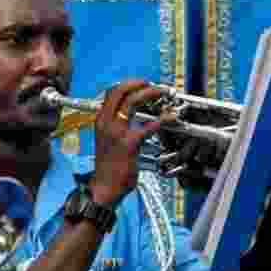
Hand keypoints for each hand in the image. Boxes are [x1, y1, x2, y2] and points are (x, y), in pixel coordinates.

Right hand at [89, 80, 162, 205]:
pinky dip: (162, 119)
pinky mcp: (129, 143)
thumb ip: (115, 125)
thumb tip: (129, 114)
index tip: (142, 83)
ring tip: (163, 94)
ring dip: (151, 94)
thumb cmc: (108, 166)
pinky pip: (148, 126)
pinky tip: (170, 118)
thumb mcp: (106, 140)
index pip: (112, 92)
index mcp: (100, 120)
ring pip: (133, 101)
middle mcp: (106, 122)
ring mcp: (116, 131)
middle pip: (122, 91)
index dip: (129, 84)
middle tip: (156, 87)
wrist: (104, 187)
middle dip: (141, 85)